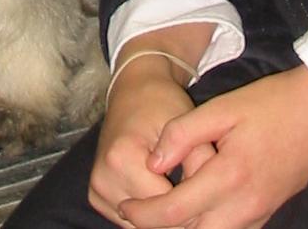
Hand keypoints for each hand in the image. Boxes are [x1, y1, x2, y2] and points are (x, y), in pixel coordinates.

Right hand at [89, 55, 214, 226]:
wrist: (134, 90)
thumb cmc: (162, 103)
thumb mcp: (186, 124)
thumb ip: (200, 162)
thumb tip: (210, 200)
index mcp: (121, 158)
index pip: (165, 205)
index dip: (192, 200)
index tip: (206, 187)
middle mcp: (102, 178)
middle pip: (151, 219)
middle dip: (177, 209)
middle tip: (195, 188)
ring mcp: (97, 190)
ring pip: (141, 224)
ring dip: (162, 213)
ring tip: (177, 186)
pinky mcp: (97, 196)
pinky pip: (130, 220)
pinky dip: (148, 212)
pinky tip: (161, 189)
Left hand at [118, 65, 307, 228]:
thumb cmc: (273, 104)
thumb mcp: (224, 107)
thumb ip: (184, 133)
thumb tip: (154, 160)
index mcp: (229, 177)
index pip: (174, 212)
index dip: (144, 213)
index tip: (125, 205)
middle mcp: (245, 205)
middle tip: (137, 212)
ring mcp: (260, 213)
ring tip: (161, 213)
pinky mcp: (269, 212)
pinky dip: (208, 228)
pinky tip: (195, 213)